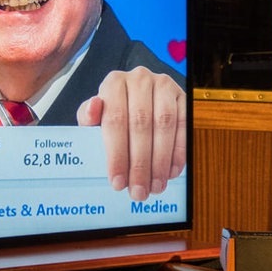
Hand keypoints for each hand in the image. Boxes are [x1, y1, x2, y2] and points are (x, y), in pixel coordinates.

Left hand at [76, 67, 186, 199]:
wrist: (136, 98)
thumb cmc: (113, 112)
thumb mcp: (94, 117)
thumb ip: (88, 118)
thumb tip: (93, 108)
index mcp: (114, 83)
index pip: (115, 120)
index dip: (117, 154)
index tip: (117, 182)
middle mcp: (140, 79)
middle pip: (140, 125)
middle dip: (140, 163)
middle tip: (139, 190)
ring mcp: (164, 85)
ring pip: (164, 125)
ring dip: (161, 160)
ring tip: (156, 185)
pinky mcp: (182, 96)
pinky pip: (183, 125)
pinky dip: (178, 151)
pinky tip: (172, 171)